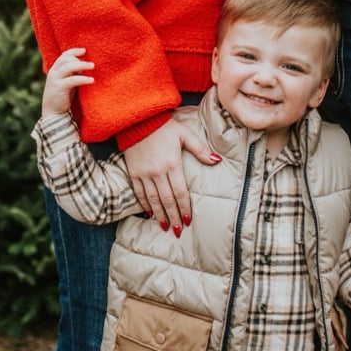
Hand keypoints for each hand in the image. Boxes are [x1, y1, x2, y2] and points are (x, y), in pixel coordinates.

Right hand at [41, 48, 93, 116]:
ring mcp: (55, 80)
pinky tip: (91, 80)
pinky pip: (72, 80)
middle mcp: (53, 73)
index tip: (84, 50)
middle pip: (65, 59)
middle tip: (92, 64)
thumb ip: (73, 73)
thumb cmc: (63, 96)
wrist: (53, 113)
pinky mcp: (59, 88)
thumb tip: (86, 65)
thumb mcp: (68, 82)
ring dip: (81, 65)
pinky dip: (82, 78)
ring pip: (68, 67)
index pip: (63, 56)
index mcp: (55, 70)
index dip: (74, 51)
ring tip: (93, 66)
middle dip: (78, 59)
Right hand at [122, 119, 220, 235]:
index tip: (188, 220)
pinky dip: (144, 204)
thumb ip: (200, 149)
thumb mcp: (185, 134)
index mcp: (173, 164)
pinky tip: (149, 213)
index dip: (185, 207)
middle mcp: (158, 172)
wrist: (138, 119)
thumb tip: (217, 161)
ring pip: (153, 199)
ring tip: (165, 227)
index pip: (180, 192)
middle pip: (167, 199)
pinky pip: (139, 192)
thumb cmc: (164, 126)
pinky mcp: (134, 172)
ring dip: (160, 214)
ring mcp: (144, 173)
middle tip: (178, 230)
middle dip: (173, 216)